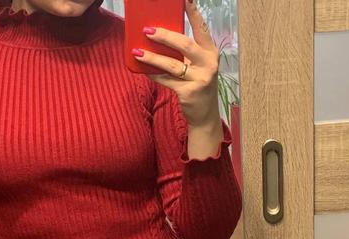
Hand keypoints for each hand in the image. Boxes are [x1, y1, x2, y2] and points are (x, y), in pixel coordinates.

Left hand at [133, 0, 220, 129]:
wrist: (205, 115)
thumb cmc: (198, 84)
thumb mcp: (198, 65)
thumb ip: (187, 52)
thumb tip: (161, 36)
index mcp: (210, 52)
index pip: (201, 28)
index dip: (193, 13)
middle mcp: (208, 64)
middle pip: (184, 44)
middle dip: (164, 36)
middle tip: (147, 30)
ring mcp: (200, 79)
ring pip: (172, 65)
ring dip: (153, 57)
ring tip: (138, 52)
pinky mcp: (189, 92)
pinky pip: (166, 81)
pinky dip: (154, 75)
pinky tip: (143, 70)